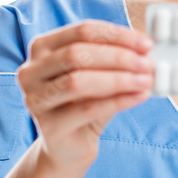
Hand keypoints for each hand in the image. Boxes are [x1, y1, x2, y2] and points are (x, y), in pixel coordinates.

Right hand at [16, 19, 154, 172]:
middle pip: (77, 54)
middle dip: (118, 57)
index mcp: (42, 47)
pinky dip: (118, 100)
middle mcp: (30, 71)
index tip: (146, 44)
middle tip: (147, 63)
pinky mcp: (47, 127)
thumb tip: (146, 49)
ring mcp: (35, 99)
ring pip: (79, 82)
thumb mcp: (96, 74)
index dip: (117, 35)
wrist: (67, 147)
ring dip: (119, 79)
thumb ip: (114, 59)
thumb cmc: (83, 103)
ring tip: (146, 81)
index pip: (82, 31)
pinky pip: (87, 109)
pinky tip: (139, 97)